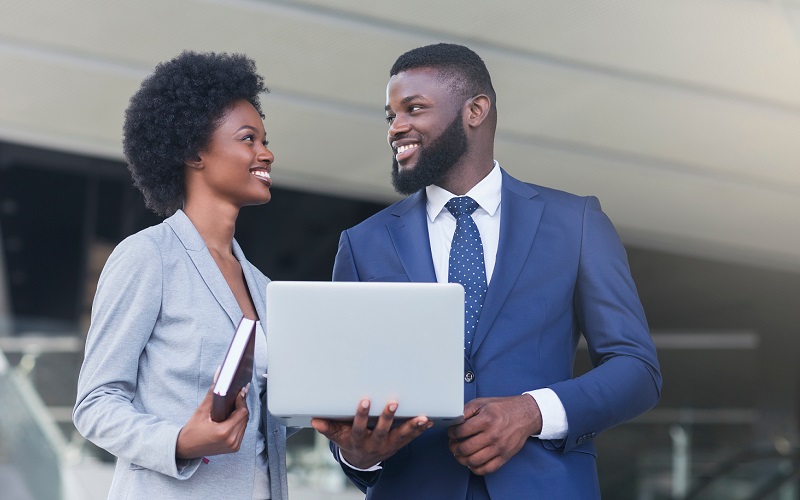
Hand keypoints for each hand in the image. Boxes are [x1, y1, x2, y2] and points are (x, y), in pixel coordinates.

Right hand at [175, 382, 249, 458]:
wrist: (185, 448)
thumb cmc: (192, 431)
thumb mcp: (201, 411)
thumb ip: (213, 393)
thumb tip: (220, 376)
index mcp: (224, 432)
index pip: (242, 412)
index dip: (242, 400)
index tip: (241, 390)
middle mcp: (231, 441)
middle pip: (245, 417)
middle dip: (242, 405)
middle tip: (239, 394)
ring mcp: (234, 446)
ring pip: (245, 423)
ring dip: (242, 413)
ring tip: (237, 402)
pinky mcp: (234, 448)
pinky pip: (241, 430)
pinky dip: (239, 422)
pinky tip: (234, 414)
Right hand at [311, 399, 431, 468]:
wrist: (363, 459)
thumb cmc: (350, 441)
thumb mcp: (338, 436)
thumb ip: (329, 428)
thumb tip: (315, 420)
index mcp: (358, 440)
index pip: (359, 428)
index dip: (362, 416)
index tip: (365, 401)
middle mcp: (375, 443)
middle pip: (382, 431)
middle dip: (387, 417)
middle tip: (393, 403)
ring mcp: (389, 445)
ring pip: (401, 436)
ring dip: (412, 426)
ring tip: (422, 418)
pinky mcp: (399, 444)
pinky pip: (411, 437)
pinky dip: (420, 429)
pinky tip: (429, 421)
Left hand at [447, 395, 541, 474]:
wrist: (525, 415)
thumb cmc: (503, 408)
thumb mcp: (482, 403)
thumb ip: (466, 411)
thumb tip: (453, 421)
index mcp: (486, 420)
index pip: (461, 432)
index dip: (451, 433)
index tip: (451, 433)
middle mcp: (493, 435)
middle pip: (465, 448)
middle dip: (453, 447)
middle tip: (452, 444)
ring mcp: (499, 448)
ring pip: (473, 461)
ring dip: (461, 459)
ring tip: (459, 454)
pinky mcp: (505, 457)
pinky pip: (487, 469)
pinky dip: (475, 469)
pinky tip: (471, 463)